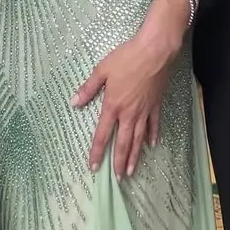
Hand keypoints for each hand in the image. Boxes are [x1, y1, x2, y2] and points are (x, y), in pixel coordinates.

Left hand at [72, 34, 172, 178]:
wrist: (154, 51)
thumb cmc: (126, 58)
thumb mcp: (102, 70)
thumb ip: (88, 88)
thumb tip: (74, 103)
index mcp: (113, 106)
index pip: (102, 134)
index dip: (98, 152)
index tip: (94, 166)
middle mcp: (129, 113)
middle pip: (123, 143)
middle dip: (119, 161)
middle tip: (118, 178)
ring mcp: (144, 111)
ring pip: (139, 139)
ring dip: (135, 156)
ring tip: (132, 171)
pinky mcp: (156, 105)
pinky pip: (154, 125)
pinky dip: (152, 136)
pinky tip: (152, 145)